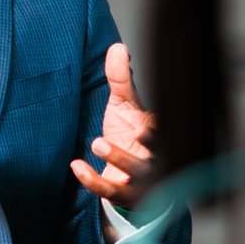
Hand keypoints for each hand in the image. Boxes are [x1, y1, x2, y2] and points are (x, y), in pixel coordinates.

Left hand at [70, 41, 156, 207]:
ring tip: (98, 143)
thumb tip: (118, 48)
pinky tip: (77, 166)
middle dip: (151, 146)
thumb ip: (121, 80)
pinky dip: (93, 180)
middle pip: (159, 156)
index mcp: (161, 136)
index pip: (167, 133)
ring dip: (119, 159)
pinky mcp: (124, 194)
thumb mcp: (126, 106)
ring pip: (137, 175)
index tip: (153, 123)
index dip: (162, 130)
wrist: (127, 173)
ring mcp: (141, 180)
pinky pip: (111, 191)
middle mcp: (156, 159)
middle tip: (139, 133)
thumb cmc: (131, 133)